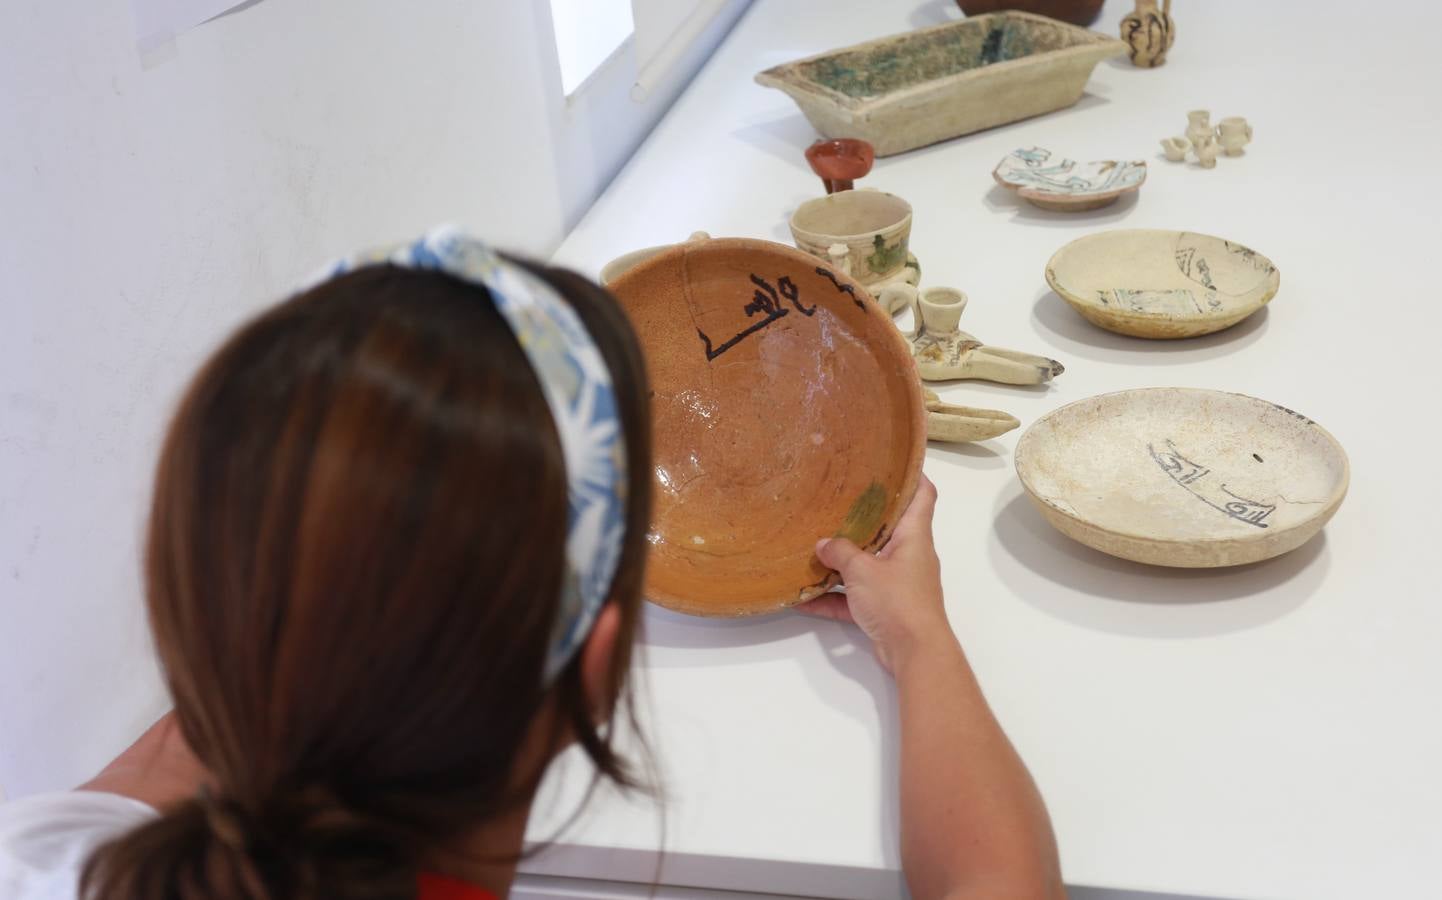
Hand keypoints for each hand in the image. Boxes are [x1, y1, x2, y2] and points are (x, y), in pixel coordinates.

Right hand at [797, 476, 951, 671]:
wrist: (914, 652)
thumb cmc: (898, 600)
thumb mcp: (863, 570)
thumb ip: (840, 553)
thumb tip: (822, 544)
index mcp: (914, 536)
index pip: (923, 495)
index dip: (912, 474)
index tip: (890, 461)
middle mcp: (909, 555)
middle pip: (889, 527)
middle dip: (863, 516)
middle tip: (835, 499)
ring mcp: (897, 583)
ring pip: (868, 564)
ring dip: (842, 560)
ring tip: (812, 546)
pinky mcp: (885, 608)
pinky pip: (855, 597)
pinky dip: (833, 598)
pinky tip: (803, 599)